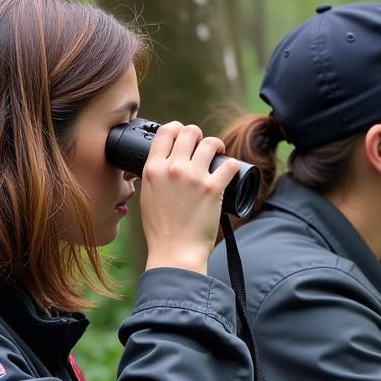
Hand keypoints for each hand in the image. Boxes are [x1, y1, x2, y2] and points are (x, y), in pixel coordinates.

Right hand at [139, 121, 241, 273]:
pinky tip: (232, 169)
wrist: (175, 251)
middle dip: (198, 134)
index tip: (184, 133)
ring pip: (210, 142)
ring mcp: (194, 177)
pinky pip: (230, 165)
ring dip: (217, 144)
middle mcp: (173, 169)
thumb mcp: (147, 197)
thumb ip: (154, 179)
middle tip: (204, 145)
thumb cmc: (161, 230)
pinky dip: (232, 165)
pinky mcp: (213, 189)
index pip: (165, 132)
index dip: (177, 128)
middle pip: (189, 132)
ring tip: (220, 152)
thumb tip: (160, 168)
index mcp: (153, 169)